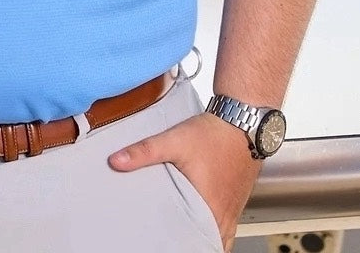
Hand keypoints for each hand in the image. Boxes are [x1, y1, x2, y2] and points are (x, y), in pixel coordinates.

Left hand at [108, 111, 260, 251]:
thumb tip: (116, 161)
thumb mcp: (174, 140)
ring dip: (204, 239)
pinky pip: (227, 228)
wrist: (243, 119)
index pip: (196, 243)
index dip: (181, 247)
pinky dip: (215, 231)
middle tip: (171, 243)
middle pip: (207, 243)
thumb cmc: (214, 132)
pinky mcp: (237, 200)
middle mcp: (224, 213)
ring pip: (220, 238)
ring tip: (185, 240)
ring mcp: (233, 209)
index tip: (166, 246)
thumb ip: (144, 152)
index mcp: (209, 206)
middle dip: (190, 245)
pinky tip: (205, 225)